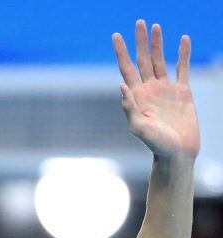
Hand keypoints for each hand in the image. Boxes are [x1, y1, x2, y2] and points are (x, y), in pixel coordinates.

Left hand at [112, 21, 199, 158]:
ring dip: (158, 43)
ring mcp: (165, 89)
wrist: (177, 153)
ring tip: (156, 26)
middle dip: (140, 42)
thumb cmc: (155, 144)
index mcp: (136, 96)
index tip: (116, 36)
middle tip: (138, 22)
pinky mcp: (182, 92)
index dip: (121, 52)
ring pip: (160, 60)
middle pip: (142, 60)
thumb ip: (129, 108)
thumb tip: (121, 86)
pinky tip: (183, 39)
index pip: (126, 69)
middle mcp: (149, 90)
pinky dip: (183, 53)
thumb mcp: (138, 128)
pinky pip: (182, 68)